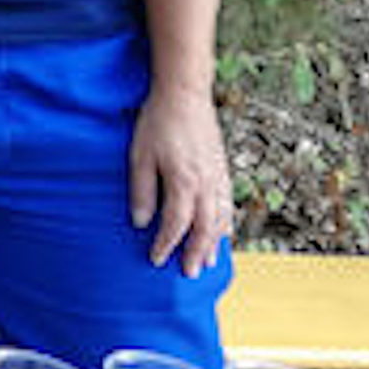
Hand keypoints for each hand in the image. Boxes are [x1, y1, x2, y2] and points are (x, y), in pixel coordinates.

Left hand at [128, 82, 232, 276]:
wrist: (185, 95)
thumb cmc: (157, 123)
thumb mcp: (139, 156)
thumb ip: (141, 191)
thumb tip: (139, 222)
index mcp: (184, 182)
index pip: (176, 224)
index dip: (165, 244)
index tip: (154, 259)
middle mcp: (206, 184)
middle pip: (204, 228)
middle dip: (195, 253)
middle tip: (187, 274)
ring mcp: (218, 177)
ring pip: (221, 219)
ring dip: (214, 243)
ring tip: (206, 262)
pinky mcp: (223, 169)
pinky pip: (228, 204)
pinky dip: (226, 223)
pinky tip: (223, 233)